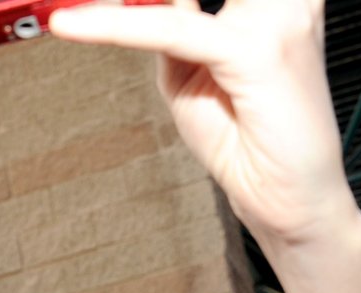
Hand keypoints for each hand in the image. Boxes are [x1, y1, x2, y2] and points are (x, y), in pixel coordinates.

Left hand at [49, 0, 350, 243]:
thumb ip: (170, 25)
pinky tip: (72, 25)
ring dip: (126, 5)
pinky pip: (172, 29)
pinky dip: (114, 25)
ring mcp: (278, 18)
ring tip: (75, 13)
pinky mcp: (258, 51)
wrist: (288, 204)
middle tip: (75, 3)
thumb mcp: (192, 72)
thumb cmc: (249, 146)